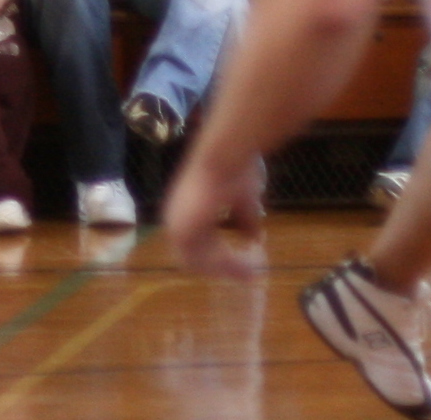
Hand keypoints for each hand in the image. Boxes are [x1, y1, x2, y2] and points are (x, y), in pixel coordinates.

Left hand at [158, 152, 268, 272]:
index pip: (196, 246)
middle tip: (248, 275)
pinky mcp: (184, 231)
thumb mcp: (243, 201)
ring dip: (227, 269)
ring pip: (200, 263)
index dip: (217, 258)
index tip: (241, 265)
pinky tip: (245, 264)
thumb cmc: (233, 170)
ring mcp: (177, 225)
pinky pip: (204, 260)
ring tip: (251, 271)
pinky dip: (226, 265)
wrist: (225, 155)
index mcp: (185, 212)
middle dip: (223, 268)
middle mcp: (176, 220)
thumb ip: (244, 221)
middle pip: (195, 258)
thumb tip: (255, 238)